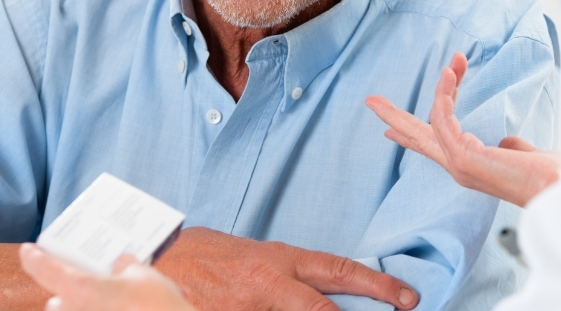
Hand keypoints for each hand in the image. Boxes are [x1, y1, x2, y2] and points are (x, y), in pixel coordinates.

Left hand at [20, 244, 194, 310]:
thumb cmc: (156, 307)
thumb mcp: (145, 275)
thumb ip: (127, 266)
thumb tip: (122, 265)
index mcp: (79, 290)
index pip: (44, 269)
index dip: (33, 257)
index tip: (28, 250)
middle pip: (58, 301)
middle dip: (74, 294)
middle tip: (97, 285)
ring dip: (92, 307)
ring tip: (122, 301)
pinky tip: (132, 308)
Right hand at [153, 227, 418, 310]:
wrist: (152, 258)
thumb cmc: (203, 255)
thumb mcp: (252, 256)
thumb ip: (286, 275)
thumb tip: (320, 293)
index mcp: (279, 260)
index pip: (339, 271)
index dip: (378, 285)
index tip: (408, 298)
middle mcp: (268, 285)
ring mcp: (247, 308)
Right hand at [366, 53, 560, 207]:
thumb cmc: (552, 179)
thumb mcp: (527, 157)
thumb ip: (512, 148)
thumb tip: (507, 142)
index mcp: (471, 168)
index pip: (433, 149)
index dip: (410, 138)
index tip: (391, 133)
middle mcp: (459, 169)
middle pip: (418, 138)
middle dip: (394, 118)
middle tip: (371, 101)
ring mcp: (458, 165)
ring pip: (428, 123)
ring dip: (443, 86)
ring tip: (454, 61)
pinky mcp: (462, 157)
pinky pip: (442, 118)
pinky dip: (444, 93)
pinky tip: (450, 73)